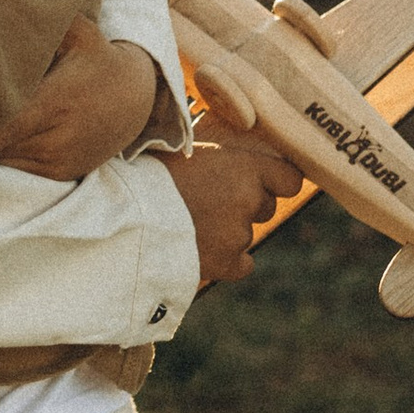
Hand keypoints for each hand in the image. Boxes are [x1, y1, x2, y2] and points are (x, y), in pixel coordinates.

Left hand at [0, 21, 163, 178]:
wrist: (139, 100)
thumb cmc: (98, 59)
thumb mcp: (81, 34)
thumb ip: (47, 22)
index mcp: (58, 102)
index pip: (8, 126)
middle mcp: (59, 136)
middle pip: (2, 147)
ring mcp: (61, 159)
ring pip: (8, 161)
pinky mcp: (62, 173)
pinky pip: (21, 170)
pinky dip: (1, 158)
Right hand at [157, 130, 309, 287]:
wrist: (124, 216)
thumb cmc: (144, 174)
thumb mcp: (182, 148)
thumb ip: (212, 156)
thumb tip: (217, 155)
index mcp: (243, 166)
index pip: (289, 179)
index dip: (277, 182)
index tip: (266, 184)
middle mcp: (248, 199)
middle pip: (264, 207)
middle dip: (244, 206)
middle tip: (207, 202)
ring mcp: (239, 234)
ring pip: (245, 234)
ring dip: (226, 232)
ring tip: (189, 225)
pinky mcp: (226, 263)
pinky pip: (242, 264)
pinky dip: (227, 261)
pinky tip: (202, 250)